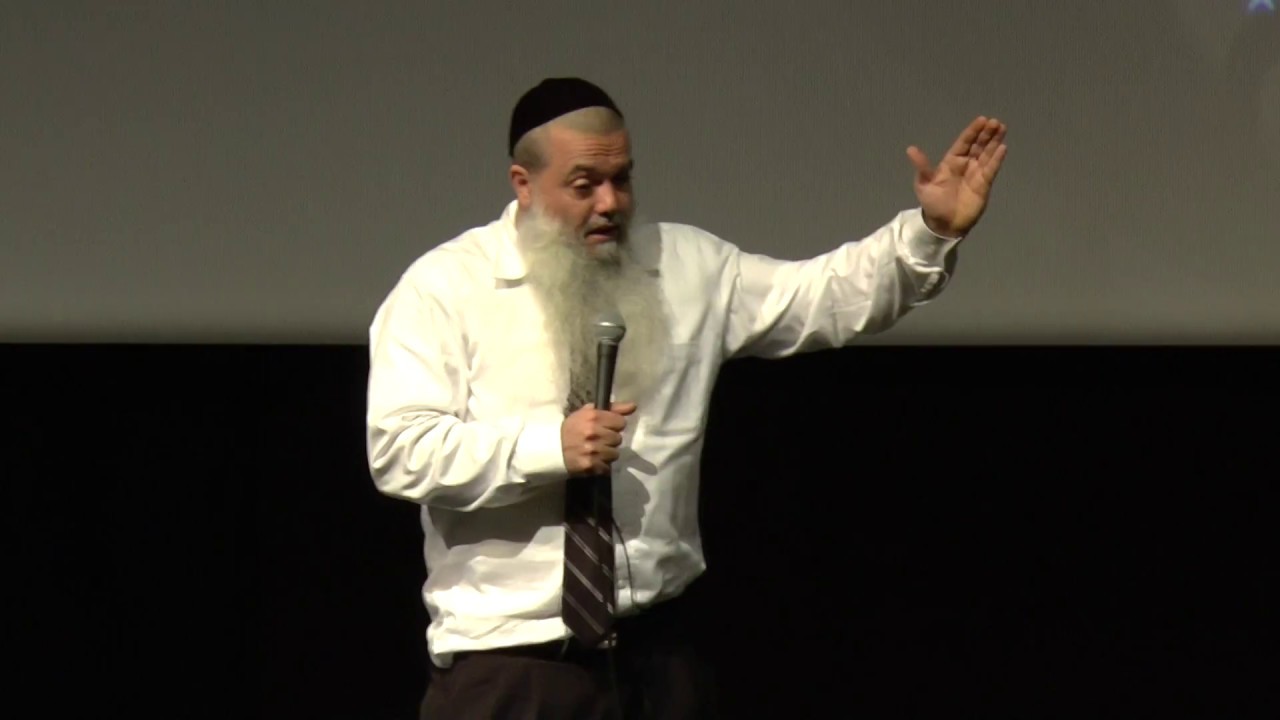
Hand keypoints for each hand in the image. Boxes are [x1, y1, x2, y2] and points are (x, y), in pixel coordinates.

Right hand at [561, 402, 636, 474]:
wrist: (552, 448)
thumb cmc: (572, 428)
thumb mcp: (588, 413)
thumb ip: (612, 408)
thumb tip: (633, 406)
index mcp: (593, 417)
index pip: (620, 422)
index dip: (615, 425)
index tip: (607, 427)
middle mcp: (593, 432)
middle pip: (618, 439)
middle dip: (610, 440)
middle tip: (599, 440)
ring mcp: (592, 450)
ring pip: (614, 454)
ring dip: (607, 453)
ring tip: (595, 451)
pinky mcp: (590, 465)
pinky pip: (607, 467)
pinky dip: (601, 465)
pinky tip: (591, 460)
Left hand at [907, 116, 1008, 237]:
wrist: (944, 225)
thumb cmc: (933, 204)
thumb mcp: (924, 185)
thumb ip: (922, 166)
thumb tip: (910, 149)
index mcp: (951, 162)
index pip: (963, 142)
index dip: (972, 131)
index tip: (982, 120)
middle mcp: (965, 164)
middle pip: (978, 145)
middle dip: (986, 133)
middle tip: (995, 122)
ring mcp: (976, 173)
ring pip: (987, 154)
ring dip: (995, 141)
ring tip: (1002, 128)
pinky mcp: (984, 184)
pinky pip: (992, 169)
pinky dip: (997, 159)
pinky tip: (1003, 148)